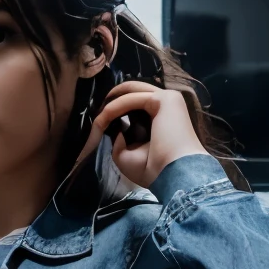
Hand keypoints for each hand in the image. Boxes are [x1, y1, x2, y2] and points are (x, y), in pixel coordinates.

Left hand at [75, 79, 210, 190]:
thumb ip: (119, 140)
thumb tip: (116, 129)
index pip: (136, 105)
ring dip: (110, 106)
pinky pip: (133, 98)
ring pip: (131, 93)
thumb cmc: (154, 170)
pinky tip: (103, 118)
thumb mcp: (127, 156)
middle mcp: (166, 106)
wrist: (174, 175)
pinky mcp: (165, 99)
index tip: (98, 123)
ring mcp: (168, 99)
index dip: (116, 110)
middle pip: (133, 94)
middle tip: (94, 116)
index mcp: (161, 118)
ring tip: (97, 121)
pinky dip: (115, 107)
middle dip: (111, 102)